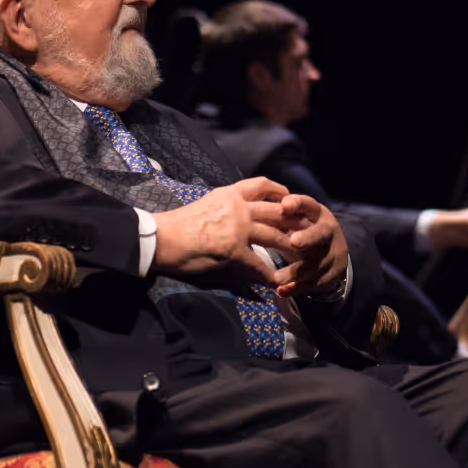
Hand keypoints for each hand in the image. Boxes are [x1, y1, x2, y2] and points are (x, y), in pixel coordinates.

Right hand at [151, 178, 347, 298]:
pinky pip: (259, 264)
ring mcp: (238, 228)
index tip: (289, 200)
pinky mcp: (234, 250)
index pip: (261, 185)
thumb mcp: (206, 207)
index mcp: (229, 194)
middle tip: (307, 232)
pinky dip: (269, 276)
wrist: (161, 238)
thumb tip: (238, 218)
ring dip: (291, 249)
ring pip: (275, 236)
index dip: (280, 192)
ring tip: (301, 258)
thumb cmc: (177, 224)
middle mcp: (237, 207)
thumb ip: (225, 210)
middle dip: (295, 222)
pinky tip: (274, 283)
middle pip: (277, 211)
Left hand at [267, 194, 348, 298]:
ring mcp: (333, 253)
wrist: (330, 253)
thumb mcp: (294, 221)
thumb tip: (250, 212)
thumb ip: (278, 217)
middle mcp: (328, 231)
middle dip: (307, 237)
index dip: (298, 204)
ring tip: (277, 278)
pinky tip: (282, 291)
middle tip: (293, 242)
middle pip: (321, 233)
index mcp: (317, 214)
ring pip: (317, 262)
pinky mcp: (333, 273)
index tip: (284, 204)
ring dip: (296, 271)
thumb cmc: (302, 231)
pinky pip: (315, 283)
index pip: (308, 204)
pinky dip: (297, 288)